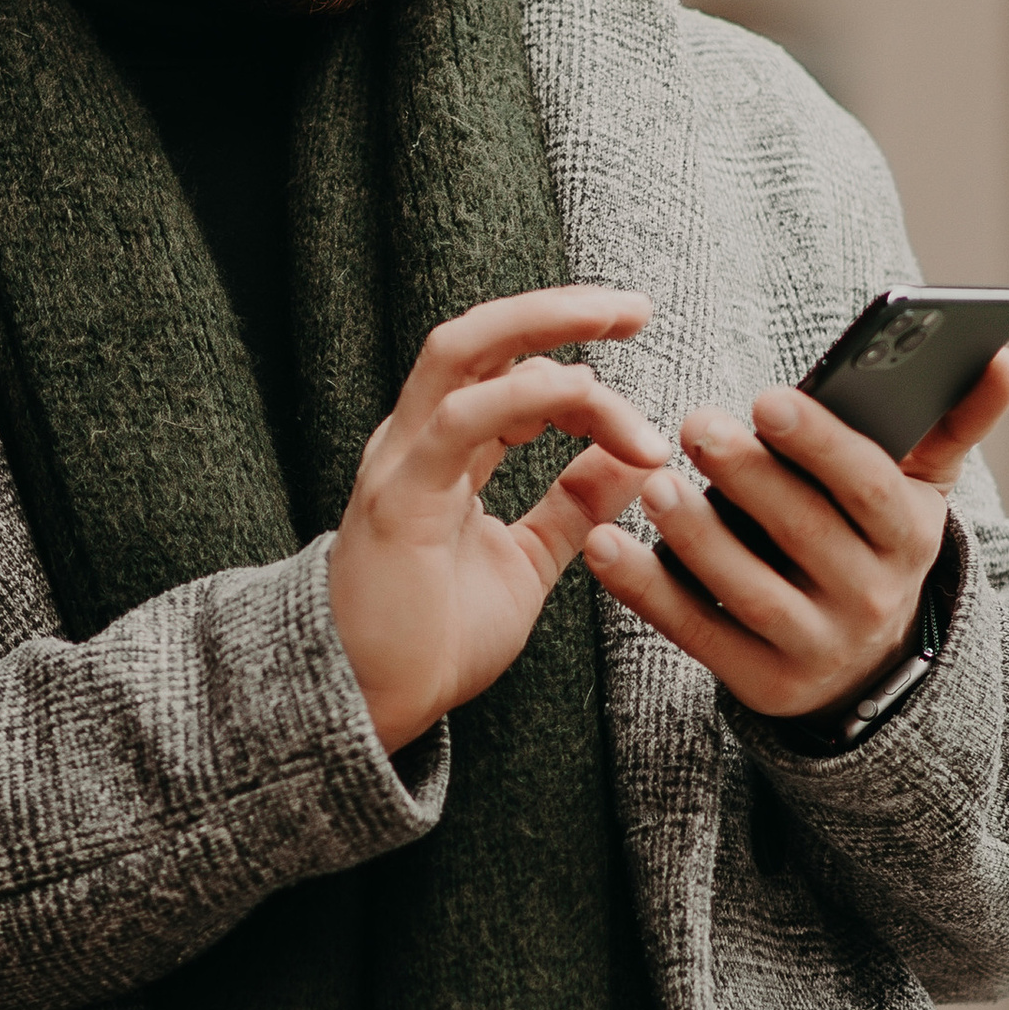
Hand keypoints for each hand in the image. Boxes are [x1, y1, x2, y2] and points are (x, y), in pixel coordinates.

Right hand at [329, 287, 669, 753]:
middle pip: (476, 338)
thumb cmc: (436, 637)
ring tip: (620, 328)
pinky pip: (460, 422)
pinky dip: (525, 396)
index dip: (570, 353)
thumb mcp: (527, 560)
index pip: (503, 372)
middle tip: (633, 306)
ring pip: (462, 354)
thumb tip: (637, 460)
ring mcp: (402, 463)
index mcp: (441, 452)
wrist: (371, 703)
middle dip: (555, 308)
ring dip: (547, 330)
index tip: (637, 349)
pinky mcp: (401, 499)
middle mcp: (416, 441)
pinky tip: (587, 393)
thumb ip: (574, 506)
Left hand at [581, 350, 1008, 721]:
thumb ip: (955, 421)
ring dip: (697, 536)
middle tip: (694, 425)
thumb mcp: (921, 488)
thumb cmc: (874, 540)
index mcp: (909, 536)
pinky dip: (646, 592)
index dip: (819, 444)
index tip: (766, 398)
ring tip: (654, 486)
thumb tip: (1006, 355)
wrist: (866, 665)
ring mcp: (814, 649)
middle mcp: (870, 598)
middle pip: (803, 533)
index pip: (867, 486)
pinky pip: (696, 634)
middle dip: (747, 477)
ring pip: (748, 589)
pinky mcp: (762, 685)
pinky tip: (602, 547)